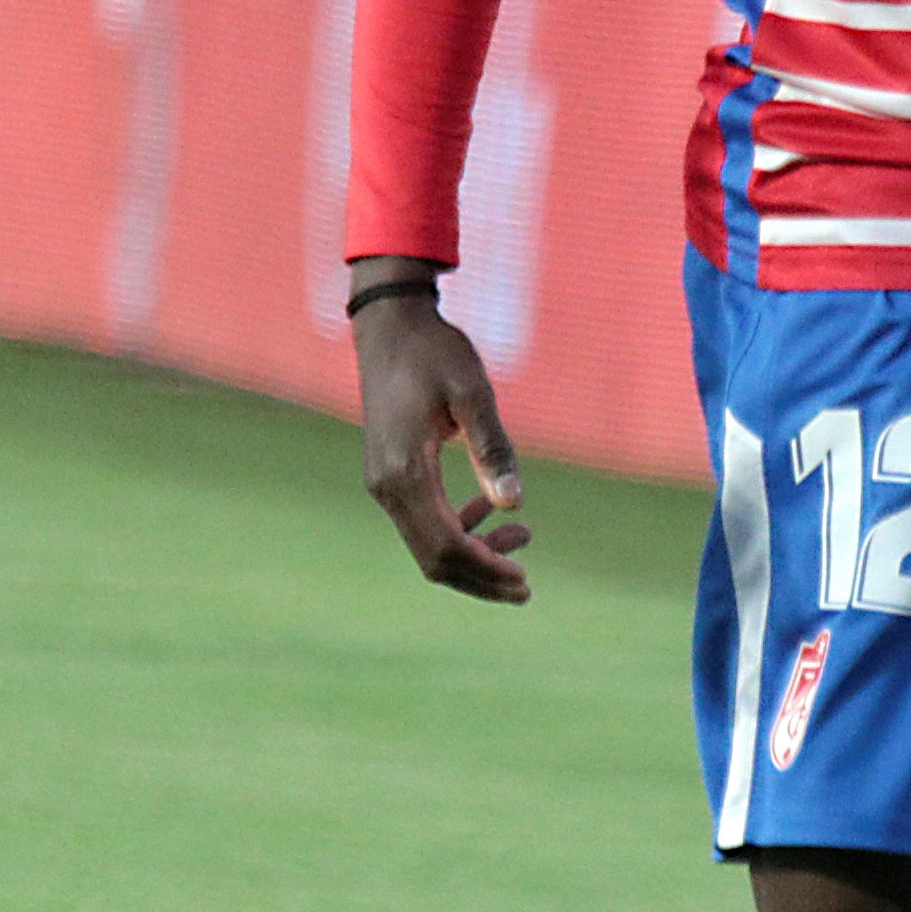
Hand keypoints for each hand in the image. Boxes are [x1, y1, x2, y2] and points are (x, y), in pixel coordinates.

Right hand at [349, 260, 531, 602]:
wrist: (390, 324)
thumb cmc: (434, 352)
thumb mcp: (472, 394)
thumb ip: (493, 449)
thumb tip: (515, 505)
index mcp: (405, 472)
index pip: (446, 545)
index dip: (486, 569)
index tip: (524, 580)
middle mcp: (387, 486)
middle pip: (433, 558)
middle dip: (481, 577)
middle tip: (526, 587)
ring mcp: (383, 482)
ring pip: (426, 544)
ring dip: (473, 554)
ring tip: (523, 539)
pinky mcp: (389, 473)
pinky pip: (422, 521)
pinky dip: (456, 529)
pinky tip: (491, 512)